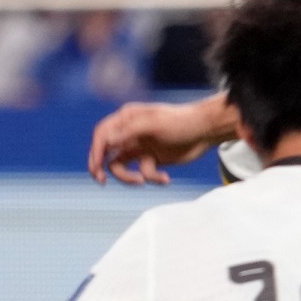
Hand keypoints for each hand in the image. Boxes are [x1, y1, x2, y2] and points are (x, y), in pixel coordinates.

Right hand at [90, 101, 223, 183]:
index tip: (96, 167)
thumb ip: (129, 132)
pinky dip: (153, 178)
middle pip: (105, 151)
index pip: (102, 135)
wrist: (205, 131)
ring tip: (142, 181)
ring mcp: (140, 147)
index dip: (95, 151)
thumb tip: (107, 142)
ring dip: (128, 177)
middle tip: (101, 181)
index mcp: (127, 119)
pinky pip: (142, 173)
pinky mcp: (151, 159)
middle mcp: (129, 133)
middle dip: (100, 166)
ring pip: (120, 166)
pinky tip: (165, 178)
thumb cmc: (180, 122)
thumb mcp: (153, 124)